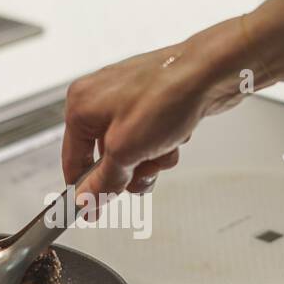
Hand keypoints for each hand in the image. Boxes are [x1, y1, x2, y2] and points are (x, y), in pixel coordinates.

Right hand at [62, 17, 260, 199]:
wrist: (212, 72)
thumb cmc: (167, 94)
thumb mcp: (125, 151)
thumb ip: (102, 182)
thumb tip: (85, 201)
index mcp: (81, 105)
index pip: (71, 161)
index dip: (83, 190)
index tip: (91, 212)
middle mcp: (100, 99)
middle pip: (106, 160)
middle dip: (129, 170)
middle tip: (143, 169)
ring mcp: (127, 100)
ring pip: (132, 152)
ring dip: (150, 160)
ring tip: (164, 149)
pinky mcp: (152, 102)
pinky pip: (150, 139)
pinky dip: (163, 145)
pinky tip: (176, 135)